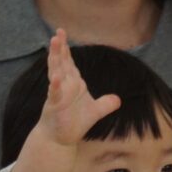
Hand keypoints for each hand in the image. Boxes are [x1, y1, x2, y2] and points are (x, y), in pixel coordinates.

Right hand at [39, 29, 120, 146]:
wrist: (61, 140)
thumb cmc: (73, 123)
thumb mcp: (94, 112)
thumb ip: (105, 104)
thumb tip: (118, 100)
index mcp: (72, 84)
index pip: (69, 62)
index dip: (66, 49)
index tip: (62, 33)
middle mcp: (64, 86)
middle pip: (61, 62)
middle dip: (59, 47)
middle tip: (58, 32)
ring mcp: (58, 94)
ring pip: (55, 72)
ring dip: (54, 57)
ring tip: (53, 42)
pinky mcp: (54, 105)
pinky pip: (55, 93)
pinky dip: (55, 85)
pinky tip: (56, 77)